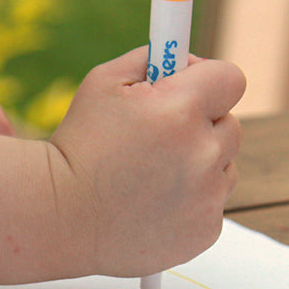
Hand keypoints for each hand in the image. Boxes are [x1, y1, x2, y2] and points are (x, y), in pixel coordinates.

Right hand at [47, 47, 245, 277]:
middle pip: (229, 124)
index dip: (207, 80)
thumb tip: (183, 57)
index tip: (186, 89)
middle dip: (199, 124)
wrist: (58, 216)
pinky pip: (211, 204)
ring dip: (197, 164)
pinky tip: (149, 203)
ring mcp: (207, 198)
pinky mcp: (206, 231)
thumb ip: (150, 59)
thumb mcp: (102, 83)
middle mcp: (202, 153)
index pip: (230, 78)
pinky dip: (188, 202)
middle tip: (156, 136)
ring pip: (223, 166)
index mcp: (180, 110)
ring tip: (147, 175)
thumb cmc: (77, 145)